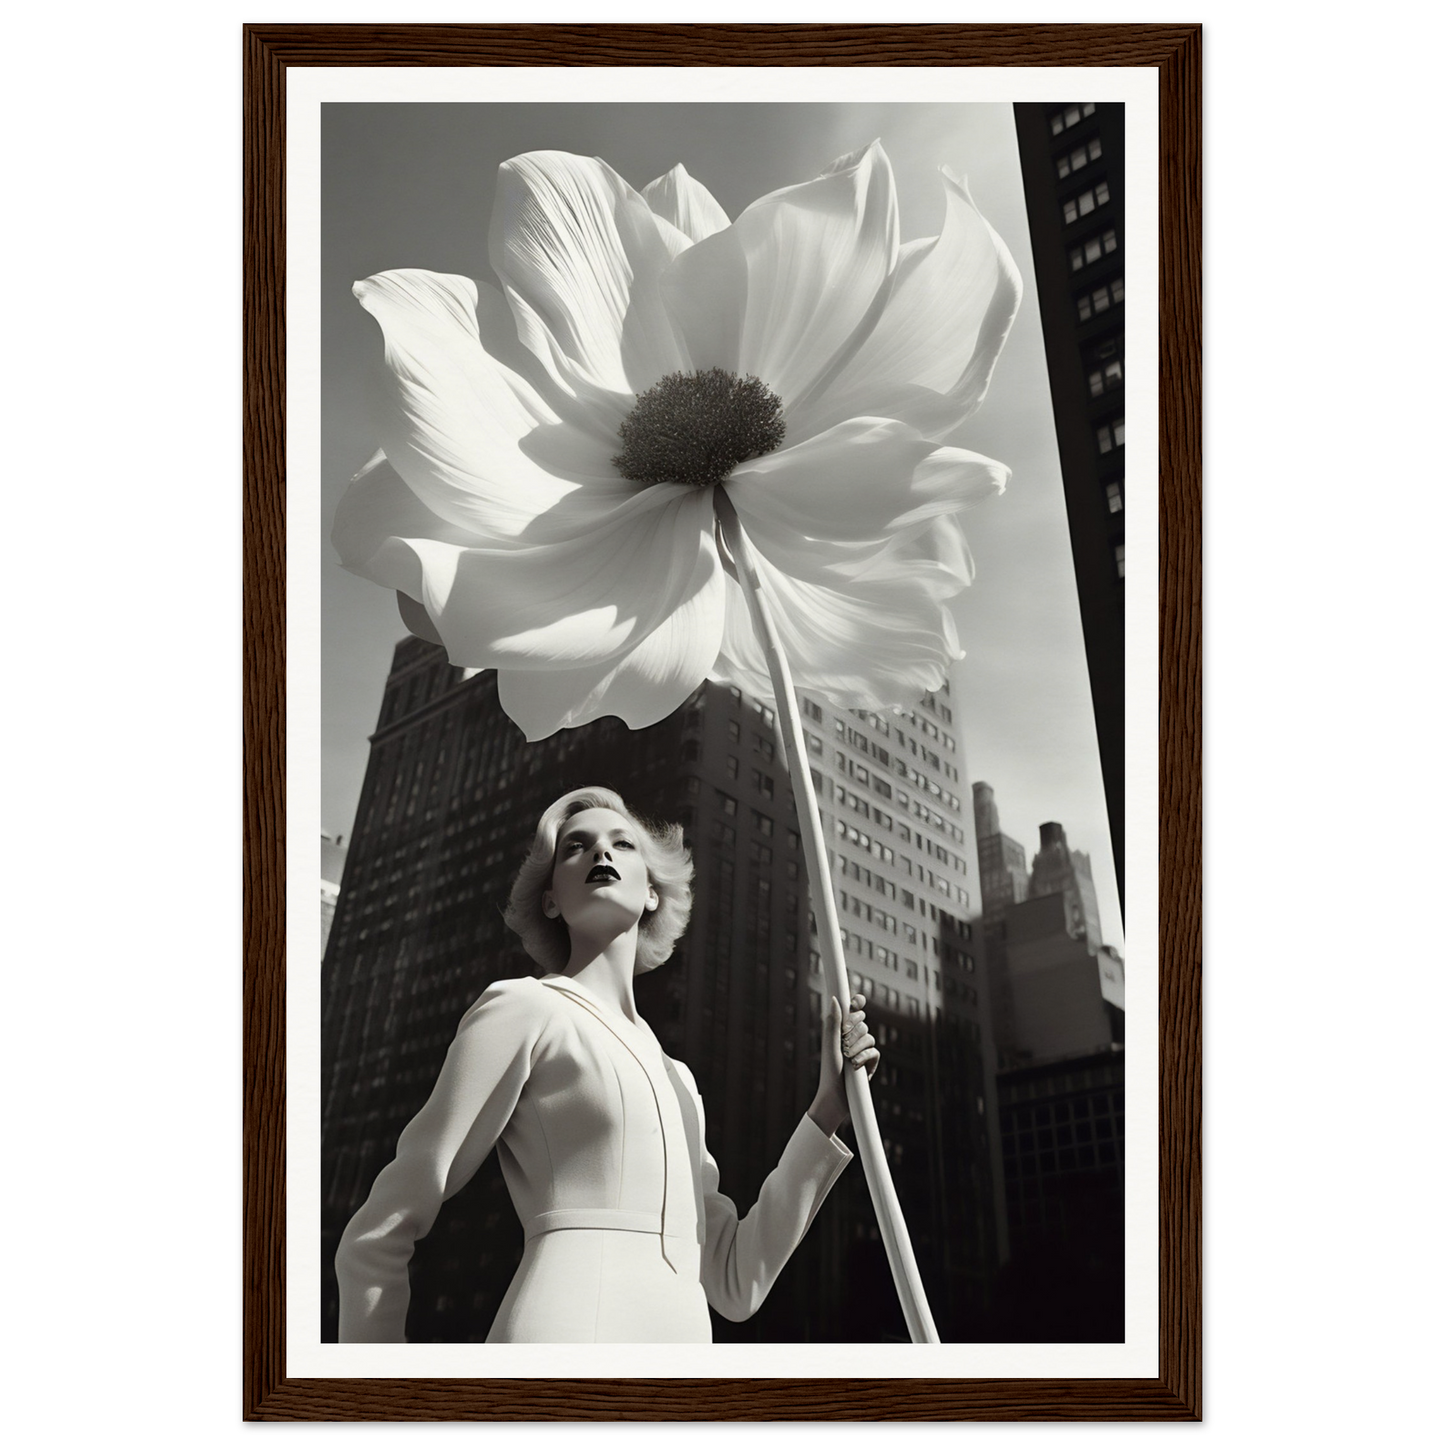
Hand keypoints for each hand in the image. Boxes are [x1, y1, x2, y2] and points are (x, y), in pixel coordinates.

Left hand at [808, 994, 879, 1138]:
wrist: (835, 1097)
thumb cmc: (828, 1072)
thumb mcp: (830, 1046)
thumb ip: (834, 1023)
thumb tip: (834, 999)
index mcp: (840, 1031)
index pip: (852, 1011)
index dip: (856, 1004)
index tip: (857, 1002)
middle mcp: (852, 1038)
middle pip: (862, 1021)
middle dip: (854, 1028)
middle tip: (844, 1039)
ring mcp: (863, 1050)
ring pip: (869, 1036)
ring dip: (857, 1046)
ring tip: (847, 1058)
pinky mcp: (871, 1063)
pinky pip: (875, 1052)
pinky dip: (865, 1057)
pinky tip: (856, 1065)